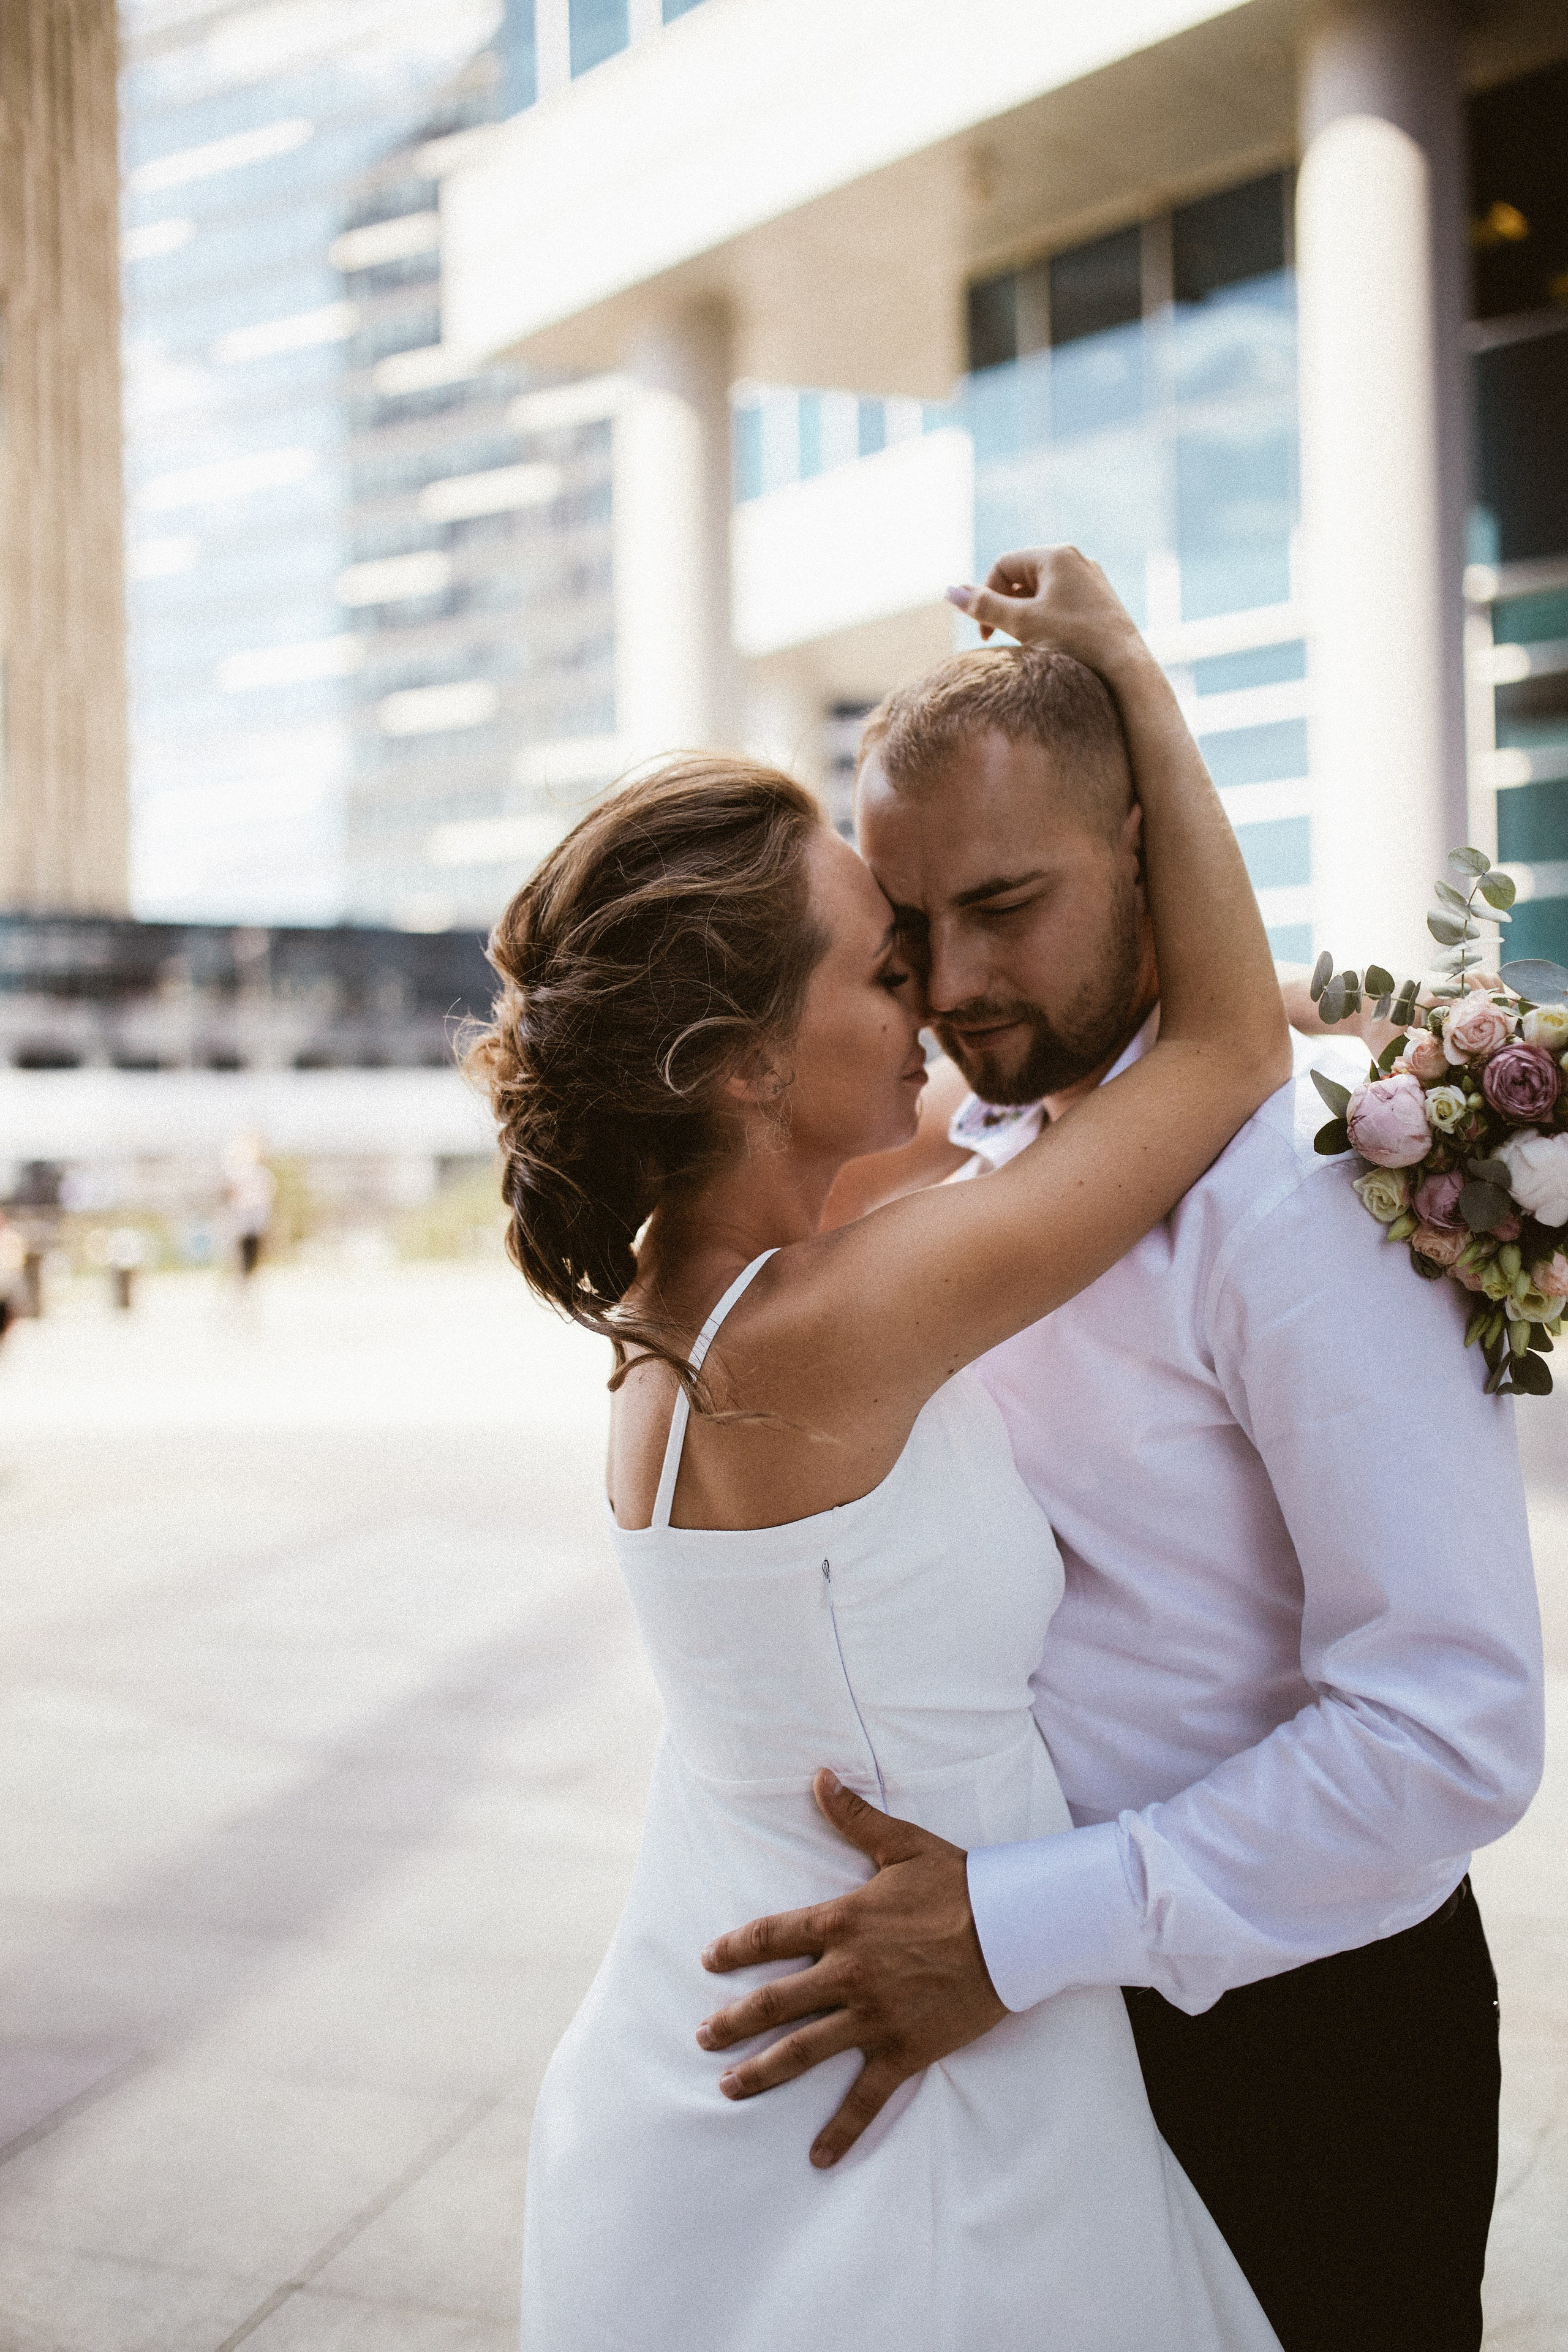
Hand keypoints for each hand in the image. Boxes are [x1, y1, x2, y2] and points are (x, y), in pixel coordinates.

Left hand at [695, 1767, 1006, 2166]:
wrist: (1013, 1929)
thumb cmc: (958, 1882)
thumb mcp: (901, 1844)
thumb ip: (854, 1816)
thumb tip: (819, 1776)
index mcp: (841, 1921)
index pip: (770, 1936)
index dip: (735, 1949)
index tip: (709, 1961)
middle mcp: (847, 1972)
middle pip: (774, 2001)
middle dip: (732, 2022)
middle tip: (701, 2037)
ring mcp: (873, 2016)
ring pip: (803, 2051)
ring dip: (761, 2073)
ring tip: (728, 2088)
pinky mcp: (903, 2050)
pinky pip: (865, 2098)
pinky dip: (841, 2131)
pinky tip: (817, 2158)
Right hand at [946, 544, 1143, 678]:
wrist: (1125, 670)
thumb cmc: (1074, 642)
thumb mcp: (1021, 623)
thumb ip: (983, 606)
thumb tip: (948, 590)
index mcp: (1057, 555)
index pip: (1003, 565)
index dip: (985, 596)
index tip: (984, 632)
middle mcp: (1077, 560)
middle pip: (1022, 577)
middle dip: (1005, 606)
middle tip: (1002, 639)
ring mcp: (1091, 581)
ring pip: (1041, 592)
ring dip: (1023, 616)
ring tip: (1026, 644)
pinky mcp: (1100, 602)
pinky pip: (1061, 604)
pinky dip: (1045, 621)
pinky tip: (1050, 646)